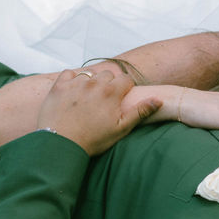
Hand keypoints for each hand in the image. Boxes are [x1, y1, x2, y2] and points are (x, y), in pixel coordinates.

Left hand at [36, 69, 160, 155]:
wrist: (61, 144)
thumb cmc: (93, 140)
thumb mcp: (121, 129)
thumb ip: (140, 112)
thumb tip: (158, 100)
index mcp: (111, 92)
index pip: (126, 79)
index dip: (126, 89)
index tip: (121, 100)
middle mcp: (94, 83)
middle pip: (108, 74)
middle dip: (109, 84)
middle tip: (104, 101)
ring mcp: (75, 83)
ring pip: (89, 74)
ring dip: (91, 82)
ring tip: (88, 99)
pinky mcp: (59, 86)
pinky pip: (69, 74)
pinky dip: (72, 80)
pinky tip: (73, 92)